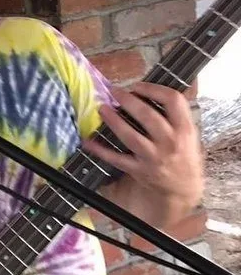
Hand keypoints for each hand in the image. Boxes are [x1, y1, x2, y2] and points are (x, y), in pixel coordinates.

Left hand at [83, 83, 203, 223]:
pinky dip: (100, 150)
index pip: (173, 100)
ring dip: (113, 120)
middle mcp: (170, 142)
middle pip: (148, 115)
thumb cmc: (183, 155)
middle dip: (128, 100)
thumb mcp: (188, 134)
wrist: (183, 188)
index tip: (137, 85)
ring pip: (130, 135)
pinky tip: (87, 141)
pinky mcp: (139, 170)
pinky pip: (116, 158)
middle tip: (114, 91)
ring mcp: (154, 157)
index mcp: (185, 129)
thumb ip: (173, 116)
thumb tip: (146, 92)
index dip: (154, 88)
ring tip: (102, 108)